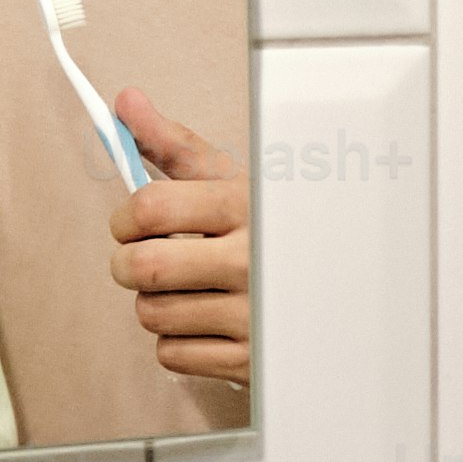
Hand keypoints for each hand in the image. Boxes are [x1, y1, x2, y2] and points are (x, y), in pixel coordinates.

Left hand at [104, 84, 248, 383]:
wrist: (338, 289)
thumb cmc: (270, 231)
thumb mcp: (235, 181)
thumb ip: (174, 145)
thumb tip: (125, 101)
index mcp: (246, 206)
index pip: (151, 208)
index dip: (125, 217)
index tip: (131, 223)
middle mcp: (251, 260)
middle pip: (142, 267)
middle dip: (126, 264)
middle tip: (139, 260)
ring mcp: (252, 314)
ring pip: (151, 313)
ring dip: (155, 303)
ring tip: (185, 290)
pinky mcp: (248, 360)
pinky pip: (171, 354)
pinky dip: (177, 342)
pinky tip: (205, 322)